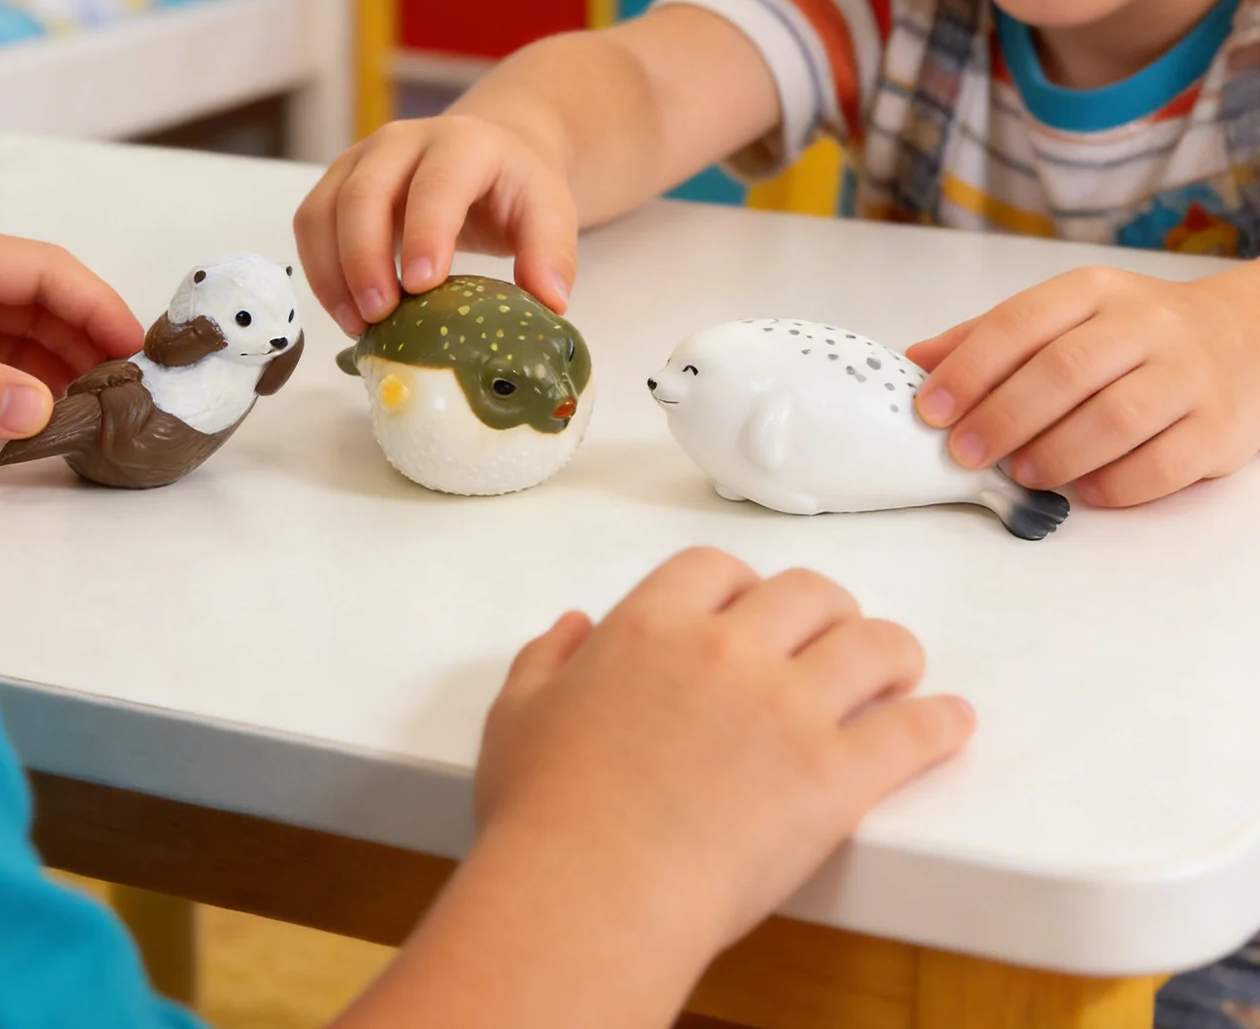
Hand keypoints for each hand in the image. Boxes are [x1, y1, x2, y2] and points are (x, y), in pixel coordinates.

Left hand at [0, 221, 142, 438]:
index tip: (138, 353)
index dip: (99, 307)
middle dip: (91, 343)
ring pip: (26, 336)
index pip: (48, 271)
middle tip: (132, 393)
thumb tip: (47, 410)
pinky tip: (50, 418)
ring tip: (102, 412)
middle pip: (46, 303)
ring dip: (64, 369)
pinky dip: (28, 388)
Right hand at [293, 114, 577, 332]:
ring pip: (324, 208)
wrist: (490, 152)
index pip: (437, 182)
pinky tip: (345, 312)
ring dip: (332, 271)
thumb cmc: (515, 186)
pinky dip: (319, 272)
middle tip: (380, 315)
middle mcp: (403, 141)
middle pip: (365, 192)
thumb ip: (552, 252)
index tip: (423, 286)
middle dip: (364, 258)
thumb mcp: (550, 210)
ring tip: (358, 324)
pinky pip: (310, 224)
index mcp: (463, 143)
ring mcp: (363, 159)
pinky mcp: (337, 182)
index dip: (425, 232)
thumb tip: (549, 302)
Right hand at [475, 548, 971, 955]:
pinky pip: (910, 732)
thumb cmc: (544, 816)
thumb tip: (572, 630)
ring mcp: (787, 708)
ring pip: (871, 644)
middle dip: (825, 609)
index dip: (741, 585)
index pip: (715, 569)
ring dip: (891, 651)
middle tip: (832, 635)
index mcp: (651, 626)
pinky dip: (938, 723)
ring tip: (898, 669)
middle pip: (806, 592)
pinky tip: (948, 721)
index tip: (752, 607)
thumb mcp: (516, 716)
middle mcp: (726, 648)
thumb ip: (545, 660)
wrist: (588, 894)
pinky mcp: (834, 777)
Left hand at [908, 264, 1259, 505]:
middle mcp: (1146, 325)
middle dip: (1003, 417)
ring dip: (1055, 453)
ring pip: (1115, 417)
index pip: (1020, 323)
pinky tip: (1082, 492)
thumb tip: (918, 361)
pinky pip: (1165, 463)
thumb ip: (991, 337)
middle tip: (965, 452)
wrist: (1243, 336)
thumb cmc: (1131, 333)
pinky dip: (1115, 485)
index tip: (931, 409)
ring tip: (1019, 473)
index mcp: (1093, 291)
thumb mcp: (1064, 315)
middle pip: (1064, 371)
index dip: (970, 369)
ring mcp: (1190, 374)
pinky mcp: (1222, 427)